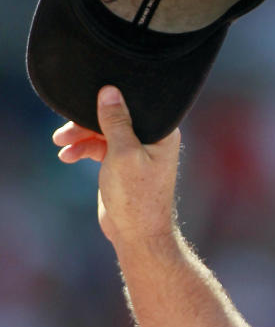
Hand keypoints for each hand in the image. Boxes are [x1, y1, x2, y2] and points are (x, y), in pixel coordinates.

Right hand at [52, 86, 181, 249]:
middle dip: (87, 120)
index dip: (109, 98)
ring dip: (80, 135)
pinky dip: (83, 149)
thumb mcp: (123, 154)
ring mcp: (135, 150)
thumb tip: (109, 90)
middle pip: (114, 115)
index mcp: (162, 132)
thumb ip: (116, 122)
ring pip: (103, 131)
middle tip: (64, 130)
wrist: (136, 235)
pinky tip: (66, 155)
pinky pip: (99, 146)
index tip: (85, 98)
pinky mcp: (121, 163)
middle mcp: (151, 138)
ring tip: (60, 143)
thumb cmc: (137, 198)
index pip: (134, 102)